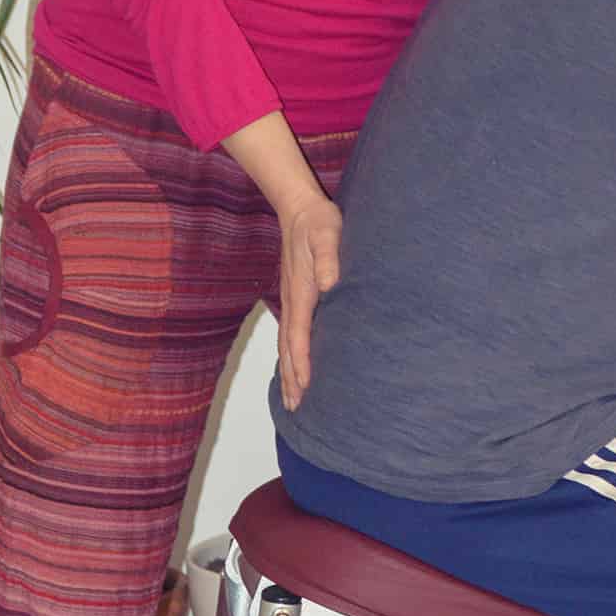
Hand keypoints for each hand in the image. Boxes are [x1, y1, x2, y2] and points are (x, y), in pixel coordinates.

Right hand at [277, 189, 342, 410]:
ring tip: (291, 397)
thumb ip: (328, 258)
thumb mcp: (328, 234)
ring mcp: (291, 300)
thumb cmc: (319, 221)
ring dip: (288, 371)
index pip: (299, 335)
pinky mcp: (295, 295)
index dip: (301, 362)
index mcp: (301, 292)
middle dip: (291, 377)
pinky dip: (289, 354)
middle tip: (295, 407)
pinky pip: (290, 333)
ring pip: (287, 343)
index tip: (304, 386)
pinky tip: (293, 365)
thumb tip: (328, 284)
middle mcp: (292, 301)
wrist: (299, 208)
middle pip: (288, 348)